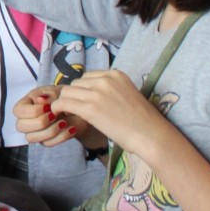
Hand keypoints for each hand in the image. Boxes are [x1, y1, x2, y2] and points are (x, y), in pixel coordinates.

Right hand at [13, 86, 85, 146]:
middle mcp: (26, 119)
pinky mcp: (44, 140)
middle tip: (55, 116)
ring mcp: (34, 131)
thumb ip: (48, 95)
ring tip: (65, 123)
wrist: (76, 109)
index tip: (48, 107)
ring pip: (32, 138)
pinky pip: (47, 143)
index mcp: (26, 104)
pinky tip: (71, 129)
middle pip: (21, 126)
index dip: (32, 111)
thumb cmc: (62, 97)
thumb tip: (40, 99)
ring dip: (50, 131)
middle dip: (40, 122)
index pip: (18, 111)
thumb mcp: (57, 92)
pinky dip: (61, 137)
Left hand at [51, 70, 173, 158]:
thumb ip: (110, 91)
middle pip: (76, 83)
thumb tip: (91, 95)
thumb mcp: (127, 95)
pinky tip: (59, 114)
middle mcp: (105, 79)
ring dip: (65, 102)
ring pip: (67, 92)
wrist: (151, 135)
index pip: (88, 77)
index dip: (82, 89)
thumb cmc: (143, 121)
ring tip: (67, 113)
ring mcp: (96, 93)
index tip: (82, 100)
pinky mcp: (90, 108)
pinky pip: (64, 103)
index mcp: (115, 74)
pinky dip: (58, 108)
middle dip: (73, 95)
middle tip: (73, 108)